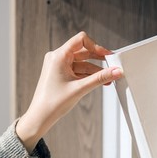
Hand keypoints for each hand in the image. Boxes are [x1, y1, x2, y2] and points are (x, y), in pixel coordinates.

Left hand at [16, 31, 122, 151]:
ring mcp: (58, 66)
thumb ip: (100, 78)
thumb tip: (116, 71)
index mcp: (58, 56)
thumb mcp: (80, 88)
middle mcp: (57, 58)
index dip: (96, 46)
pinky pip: (77, 71)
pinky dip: (88, 76)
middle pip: (83, 51)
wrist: (40, 117)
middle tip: (112, 65)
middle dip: (98, 59)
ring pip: (82, 63)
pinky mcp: (60, 75)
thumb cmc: (54, 103)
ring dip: (95, 70)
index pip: (81, 40)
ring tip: (109, 79)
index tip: (107, 55)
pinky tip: (100, 82)